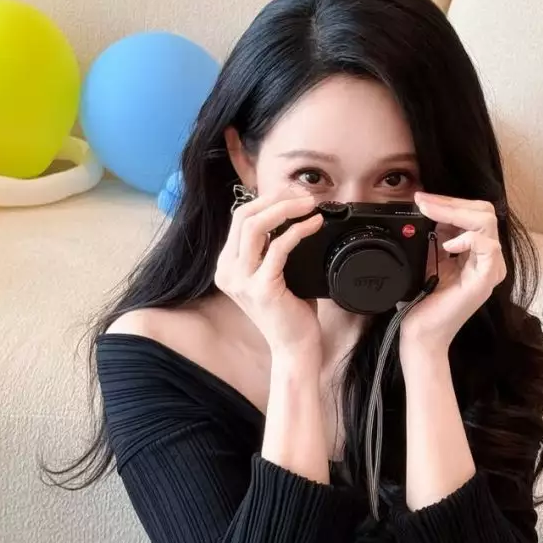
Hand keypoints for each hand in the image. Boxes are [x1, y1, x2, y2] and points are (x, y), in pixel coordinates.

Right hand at [214, 191, 324, 354]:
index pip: (239, 218)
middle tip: (304, 195)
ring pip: (255, 226)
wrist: (294, 348)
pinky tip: (314, 225)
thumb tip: (289, 214)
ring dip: (286, 209)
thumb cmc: (289, 313)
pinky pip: (278, 247)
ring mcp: (242, 281)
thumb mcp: (274, 275)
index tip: (292, 194)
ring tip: (310, 205)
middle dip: (276, 198)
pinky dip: (298, 231)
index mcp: (228, 266)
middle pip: (244, 216)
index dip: (266, 200)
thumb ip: (271, 249)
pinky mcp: (262, 289)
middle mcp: (228, 272)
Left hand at [399, 192, 506, 352]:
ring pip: (486, 222)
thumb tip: (426, 207)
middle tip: (423, 202)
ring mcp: (490, 268)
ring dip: (454, 212)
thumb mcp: (427, 258)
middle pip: (484, 211)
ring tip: (430, 214)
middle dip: (451, 202)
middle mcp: (488, 258)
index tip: (421, 199)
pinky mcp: (485, 280)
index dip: (449, 201)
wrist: (421, 333)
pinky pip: (487, 246)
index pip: (473, 212)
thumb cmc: (423, 301)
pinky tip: (446, 246)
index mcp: (475, 251)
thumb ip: (434, 234)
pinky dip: (466, 238)